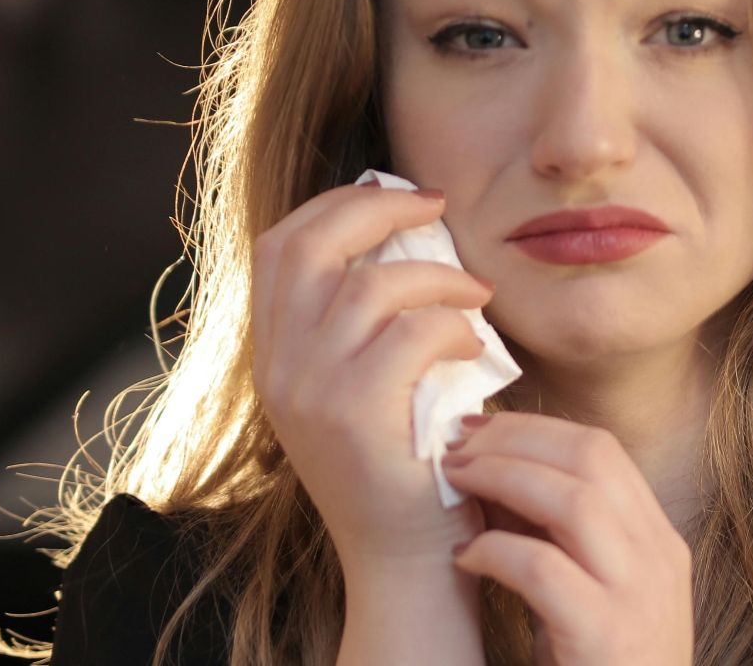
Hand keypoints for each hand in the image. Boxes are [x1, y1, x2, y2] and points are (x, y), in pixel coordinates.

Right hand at [250, 182, 493, 565]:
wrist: (405, 557)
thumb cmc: (406, 461)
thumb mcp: (365, 380)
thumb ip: (366, 319)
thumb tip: (409, 230)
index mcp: (274, 352)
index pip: (279, 244)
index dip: (336, 204)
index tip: (395, 195)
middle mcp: (279, 366)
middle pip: (309, 244)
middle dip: (379, 210)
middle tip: (439, 208)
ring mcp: (310, 390)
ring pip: (369, 285)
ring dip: (438, 276)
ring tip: (478, 296)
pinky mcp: (355, 415)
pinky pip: (412, 334)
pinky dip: (454, 327)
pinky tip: (478, 349)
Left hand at [441, 412, 693, 665]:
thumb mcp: (591, 595)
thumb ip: (559, 539)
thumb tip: (491, 475)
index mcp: (657, 542)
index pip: (603, 450)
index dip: (535, 428)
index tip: (479, 429)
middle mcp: (658, 559)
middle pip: (592, 456)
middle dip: (515, 438)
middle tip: (455, 445)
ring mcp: (639, 598)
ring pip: (575, 500)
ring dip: (503, 478)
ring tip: (454, 483)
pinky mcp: (606, 638)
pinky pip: (545, 570)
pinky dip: (497, 551)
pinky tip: (464, 557)